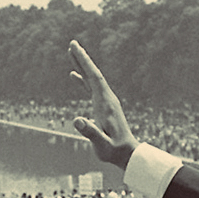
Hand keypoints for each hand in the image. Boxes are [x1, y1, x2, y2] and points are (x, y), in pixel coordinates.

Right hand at [69, 40, 138, 168]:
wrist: (127, 154)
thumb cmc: (114, 151)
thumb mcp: (102, 144)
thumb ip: (91, 132)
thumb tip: (77, 120)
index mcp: (106, 104)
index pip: (94, 77)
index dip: (85, 62)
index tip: (75, 47)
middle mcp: (107, 99)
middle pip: (94, 74)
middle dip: (83, 58)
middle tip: (72, 43)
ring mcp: (106, 102)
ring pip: (92, 79)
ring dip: (82, 65)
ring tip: (71, 52)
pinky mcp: (104, 107)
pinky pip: (92, 89)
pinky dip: (83, 80)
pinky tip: (74, 75)